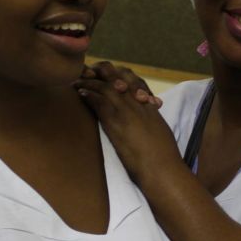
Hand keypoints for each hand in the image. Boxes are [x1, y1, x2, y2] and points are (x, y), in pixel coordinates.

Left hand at [75, 67, 180, 183]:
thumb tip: (141, 120)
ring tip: (77, 81)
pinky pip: (100, 102)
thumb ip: (148, 121)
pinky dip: (89, 95)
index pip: (133, 79)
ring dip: (90, 82)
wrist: (162, 169)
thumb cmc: (163, 156)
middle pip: (119, 77)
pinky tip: (80, 93)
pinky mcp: (117, 122)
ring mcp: (127, 111)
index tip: (105, 74)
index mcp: (149, 105)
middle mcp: (139, 103)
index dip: (117, 74)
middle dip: (102, 71)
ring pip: (107, 87)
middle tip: (88, 71)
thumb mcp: (158, 131)